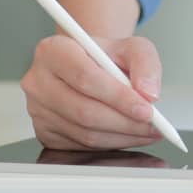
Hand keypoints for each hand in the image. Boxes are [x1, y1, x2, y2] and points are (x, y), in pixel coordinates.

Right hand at [20, 34, 163, 150]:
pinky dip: (111, 144)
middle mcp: (38, 80)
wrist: (89, 67)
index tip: (147, 109)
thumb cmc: (105, 57)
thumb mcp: (130, 47)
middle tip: (154, 125)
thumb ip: (145, 63)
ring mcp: (38, 110)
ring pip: (85, 133)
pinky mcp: (45, 132)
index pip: (86, 77)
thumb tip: (148, 93)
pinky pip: (81, 146)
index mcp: (54, 51)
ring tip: (148, 130)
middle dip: (126, 122)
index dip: (119, 97)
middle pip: (85, 111)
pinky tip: (128, 134)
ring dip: (123, 136)